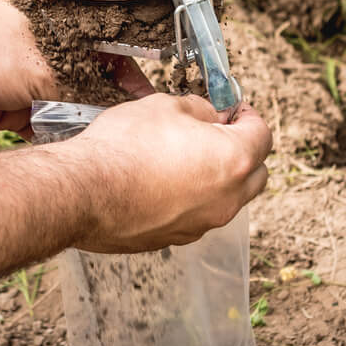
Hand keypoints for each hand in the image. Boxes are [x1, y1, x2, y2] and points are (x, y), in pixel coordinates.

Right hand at [71, 94, 271, 251]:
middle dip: (244, 152)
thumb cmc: (122, 147)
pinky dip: (191, 200)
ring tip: (184, 158)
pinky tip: (161, 183)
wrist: (82, 193)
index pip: (263, 135)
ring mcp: (202, 224)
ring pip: (227, 199)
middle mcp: (226, 199)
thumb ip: (199, 110)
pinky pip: (197, 216)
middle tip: (217, 134)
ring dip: (217, 179)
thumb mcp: (165, 106)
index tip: (233, 111)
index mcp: (233, 161)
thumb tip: (208, 116)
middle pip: (256, 175)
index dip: (248, 117)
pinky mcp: (176, 239)